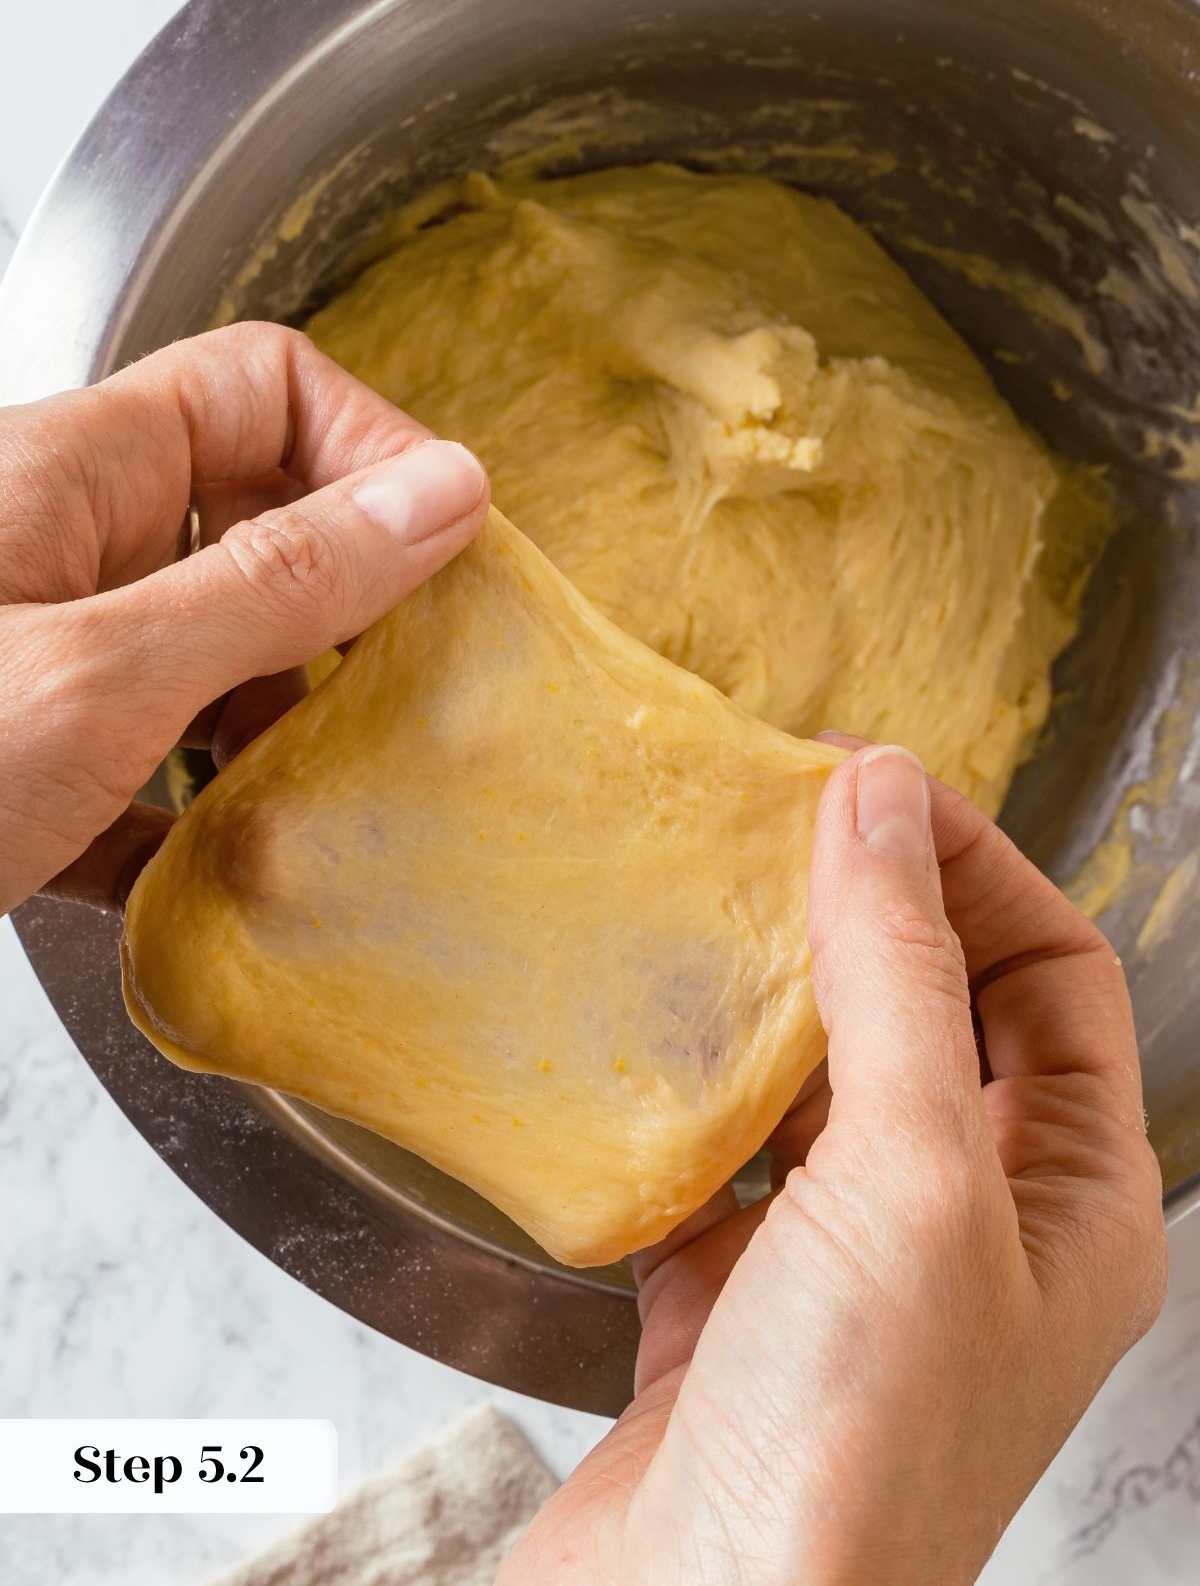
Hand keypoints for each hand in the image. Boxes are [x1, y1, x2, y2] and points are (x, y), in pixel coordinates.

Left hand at [0, 321, 488, 915]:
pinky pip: (156, 766)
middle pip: (255, 520)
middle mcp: (64, 549)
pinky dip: (204, 817)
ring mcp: (49, 661)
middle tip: (415, 683)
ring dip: (282, 724)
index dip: (371, 447)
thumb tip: (441, 496)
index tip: (446, 549)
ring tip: (328, 794)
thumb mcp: (107, 669)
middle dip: (347, 602)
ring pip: (216, 653)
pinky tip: (226, 874)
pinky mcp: (34, 766)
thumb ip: (281, 579)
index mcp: (76, 472)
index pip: (268, 384)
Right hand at [502, 740, 1165, 1585]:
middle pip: (940, 1015)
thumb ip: (900, 976)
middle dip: (871, 913)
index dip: (975, 866)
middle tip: (780, 820)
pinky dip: (685, 1092)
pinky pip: (722, 1154)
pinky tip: (641, 1043)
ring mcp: (851, 1266)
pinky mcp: (733, 1297)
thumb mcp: (911, 1178)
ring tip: (708, 906)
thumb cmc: (852, 1442)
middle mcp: (973, 1230)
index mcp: (1073, 1204)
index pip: (1054, 976)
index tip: (872, 785)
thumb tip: (883, 798)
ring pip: (825, 1079)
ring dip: (773, 994)